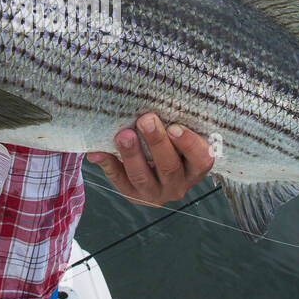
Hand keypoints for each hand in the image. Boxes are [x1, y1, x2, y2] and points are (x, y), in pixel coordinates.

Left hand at [86, 112, 214, 206]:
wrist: (155, 173)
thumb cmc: (171, 145)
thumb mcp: (180, 137)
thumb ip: (174, 124)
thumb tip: (151, 104)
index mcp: (195, 169)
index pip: (201, 159)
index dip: (189, 144)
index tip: (174, 126)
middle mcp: (177, 185)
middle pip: (168, 167)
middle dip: (156, 142)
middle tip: (145, 119)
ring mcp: (155, 193)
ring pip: (142, 176)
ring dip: (131, 154)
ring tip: (123, 135)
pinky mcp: (133, 195)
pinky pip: (120, 181)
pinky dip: (108, 164)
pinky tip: (97, 152)